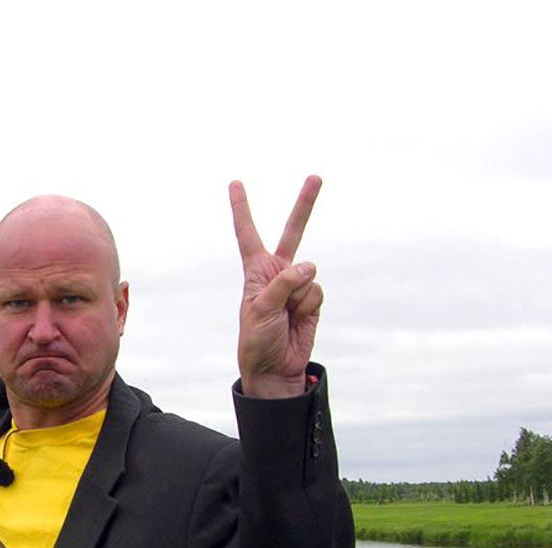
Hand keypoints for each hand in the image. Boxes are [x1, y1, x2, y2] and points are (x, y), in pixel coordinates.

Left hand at [231, 176, 323, 398]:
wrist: (274, 367)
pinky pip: (316, 291)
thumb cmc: (257, 339)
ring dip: (297, 296)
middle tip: (316, 176)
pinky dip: (309, 305)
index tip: (235, 182)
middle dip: (305, 204)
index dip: (242, 208)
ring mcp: (297, 284)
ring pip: (308, 273)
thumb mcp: (260, 310)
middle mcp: (277, 272)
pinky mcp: (313, 299)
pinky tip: (298, 318)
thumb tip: (309, 265)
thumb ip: (282, 284)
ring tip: (285, 315)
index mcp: (256, 271)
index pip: (247, 233)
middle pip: (293, 231)